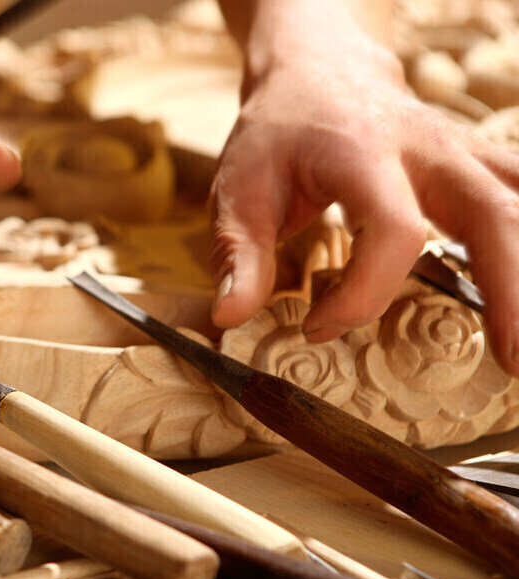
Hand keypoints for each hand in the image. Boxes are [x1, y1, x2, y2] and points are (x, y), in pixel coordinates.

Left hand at [209, 18, 518, 373]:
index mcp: (364, 153)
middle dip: (509, 288)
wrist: (316, 74)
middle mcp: (428, 148)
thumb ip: (239, 254)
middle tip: (510, 361)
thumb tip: (231, 317)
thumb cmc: (276, 136)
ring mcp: (461, 153)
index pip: (394, 230)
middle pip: (493, 212)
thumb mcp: (238, 189)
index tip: (317, 328)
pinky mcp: (476, 165)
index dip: (364, 293)